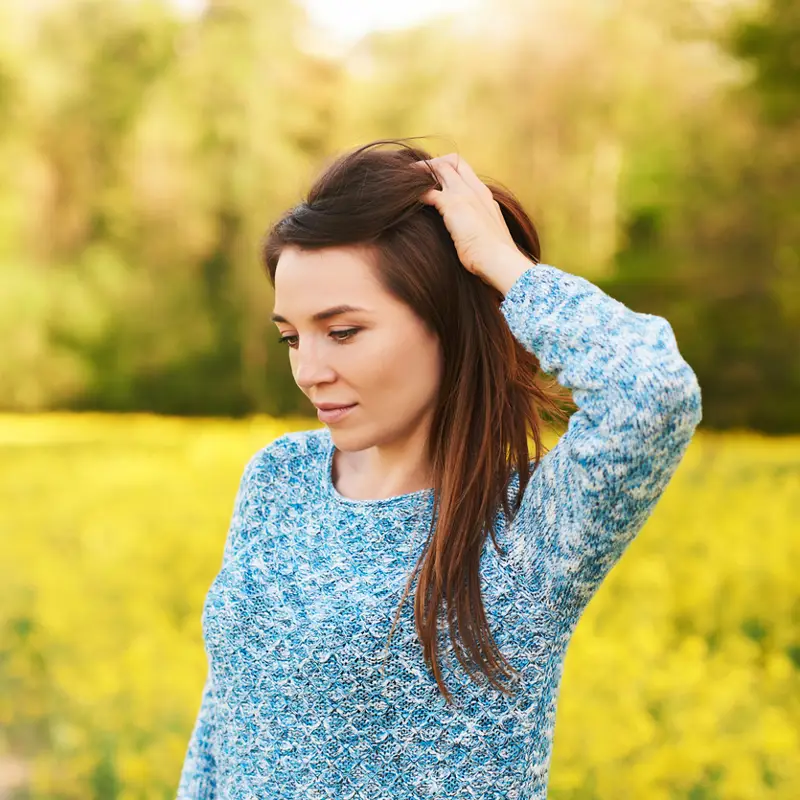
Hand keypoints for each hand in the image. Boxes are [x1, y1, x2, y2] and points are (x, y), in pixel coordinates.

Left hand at [411, 153, 530, 293]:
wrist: (501, 261)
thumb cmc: (494, 255)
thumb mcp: (487, 234)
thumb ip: (477, 226)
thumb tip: (466, 235)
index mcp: (485, 196)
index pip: (465, 171)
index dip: (448, 169)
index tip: (435, 179)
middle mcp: (476, 190)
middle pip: (453, 162)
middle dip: (433, 164)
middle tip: (416, 173)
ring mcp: (465, 195)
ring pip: (440, 168)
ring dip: (422, 172)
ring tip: (406, 180)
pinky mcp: (453, 205)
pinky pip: (429, 191)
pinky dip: (417, 192)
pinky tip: (407, 199)